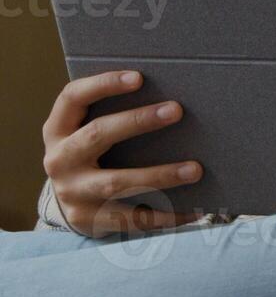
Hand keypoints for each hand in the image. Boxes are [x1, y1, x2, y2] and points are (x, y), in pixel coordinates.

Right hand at [40, 70, 203, 235]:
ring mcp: (73, 192)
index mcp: (58, 130)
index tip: (139, 77)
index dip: (103, 84)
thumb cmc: (93, 157)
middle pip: (97, 135)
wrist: (71, 207)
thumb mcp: (89, 134)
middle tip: (176, 110)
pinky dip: (167, 215)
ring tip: (196, 169)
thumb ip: (113, 115)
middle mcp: (60, 160)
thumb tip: (172, 101)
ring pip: (117, 182)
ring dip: (159, 175)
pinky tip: (194, 210)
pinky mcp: (91, 219)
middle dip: (137, 121)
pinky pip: (133, 218)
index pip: (72, 97)